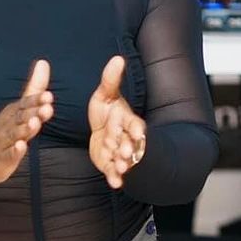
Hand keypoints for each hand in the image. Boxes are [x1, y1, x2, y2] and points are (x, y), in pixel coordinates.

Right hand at [0, 60, 53, 185]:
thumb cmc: (8, 127)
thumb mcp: (22, 107)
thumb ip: (35, 87)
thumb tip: (44, 62)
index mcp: (16, 111)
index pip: (26, 103)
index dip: (37, 100)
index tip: (49, 96)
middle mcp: (10, 123)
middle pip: (22, 117)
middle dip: (34, 112)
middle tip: (47, 108)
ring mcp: (5, 140)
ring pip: (15, 134)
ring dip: (25, 129)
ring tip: (35, 124)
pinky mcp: (4, 157)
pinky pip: (9, 154)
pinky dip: (16, 150)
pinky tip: (22, 147)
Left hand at [88, 56, 146, 189]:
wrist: (102, 133)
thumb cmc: (107, 113)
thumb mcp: (106, 96)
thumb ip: (111, 80)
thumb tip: (117, 58)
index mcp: (127, 120)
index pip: (134, 123)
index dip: (136, 127)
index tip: (137, 131)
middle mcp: (126, 138)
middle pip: (130, 143)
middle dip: (129, 147)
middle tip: (126, 152)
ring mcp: (119, 152)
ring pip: (124, 159)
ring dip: (124, 163)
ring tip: (121, 167)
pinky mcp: (111, 164)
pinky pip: (115, 172)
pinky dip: (116, 178)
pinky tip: (115, 183)